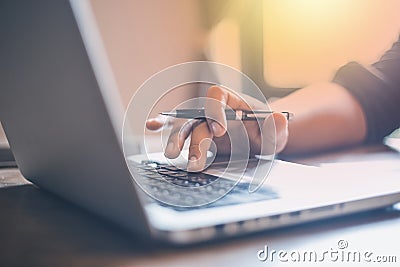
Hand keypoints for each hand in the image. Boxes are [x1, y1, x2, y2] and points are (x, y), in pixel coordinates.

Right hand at [146, 86, 288, 171]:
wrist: (257, 143)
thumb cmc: (265, 133)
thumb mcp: (276, 133)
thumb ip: (278, 127)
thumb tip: (279, 117)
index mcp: (231, 100)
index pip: (217, 96)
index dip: (215, 110)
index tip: (220, 130)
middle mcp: (212, 109)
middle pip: (198, 117)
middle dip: (197, 138)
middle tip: (197, 159)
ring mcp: (202, 122)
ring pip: (184, 127)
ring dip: (177, 140)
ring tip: (173, 155)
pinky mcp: (196, 136)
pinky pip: (178, 130)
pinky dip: (164, 126)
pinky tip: (151, 126)